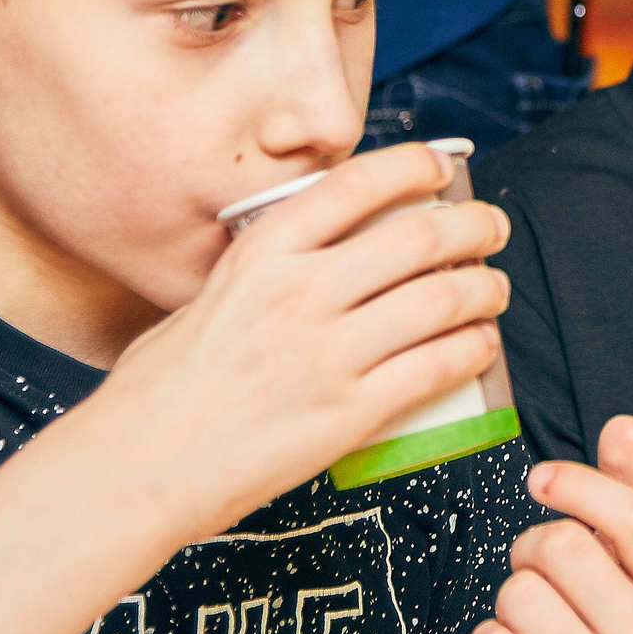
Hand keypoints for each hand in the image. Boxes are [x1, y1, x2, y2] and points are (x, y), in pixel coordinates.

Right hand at [96, 143, 512, 530]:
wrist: (137, 468)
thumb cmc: (158, 389)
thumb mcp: (205, 298)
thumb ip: (261, 273)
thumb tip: (314, 257)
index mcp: (262, 254)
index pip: (357, 183)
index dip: (415, 166)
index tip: (444, 166)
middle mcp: (301, 292)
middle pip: (419, 236)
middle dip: (474, 227)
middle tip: (492, 230)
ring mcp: (328, 353)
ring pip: (442, 299)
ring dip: (486, 288)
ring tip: (495, 289)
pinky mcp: (349, 412)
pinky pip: (437, 367)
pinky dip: (474, 349)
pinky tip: (482, 344)